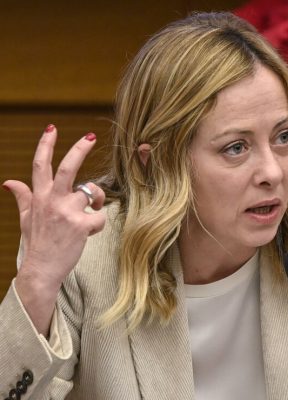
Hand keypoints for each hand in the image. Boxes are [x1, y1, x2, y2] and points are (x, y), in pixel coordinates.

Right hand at [5, 124, 105, 333]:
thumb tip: (8, 181)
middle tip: (91, 136)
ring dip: (96, 200)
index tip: (52, 128)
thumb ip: (22, 197)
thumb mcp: (25, 218)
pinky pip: (100, 216)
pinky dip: (98, 223)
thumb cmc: (37, 242)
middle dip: (80, 149)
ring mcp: (66, 213)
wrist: (41, 271)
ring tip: (89, 212)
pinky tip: (88, 232)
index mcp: (39, 197)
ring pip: (92, 193)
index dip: (46, 144)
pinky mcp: (80, 225)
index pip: (40, 165)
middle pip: (68, 168)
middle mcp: (51, 201)